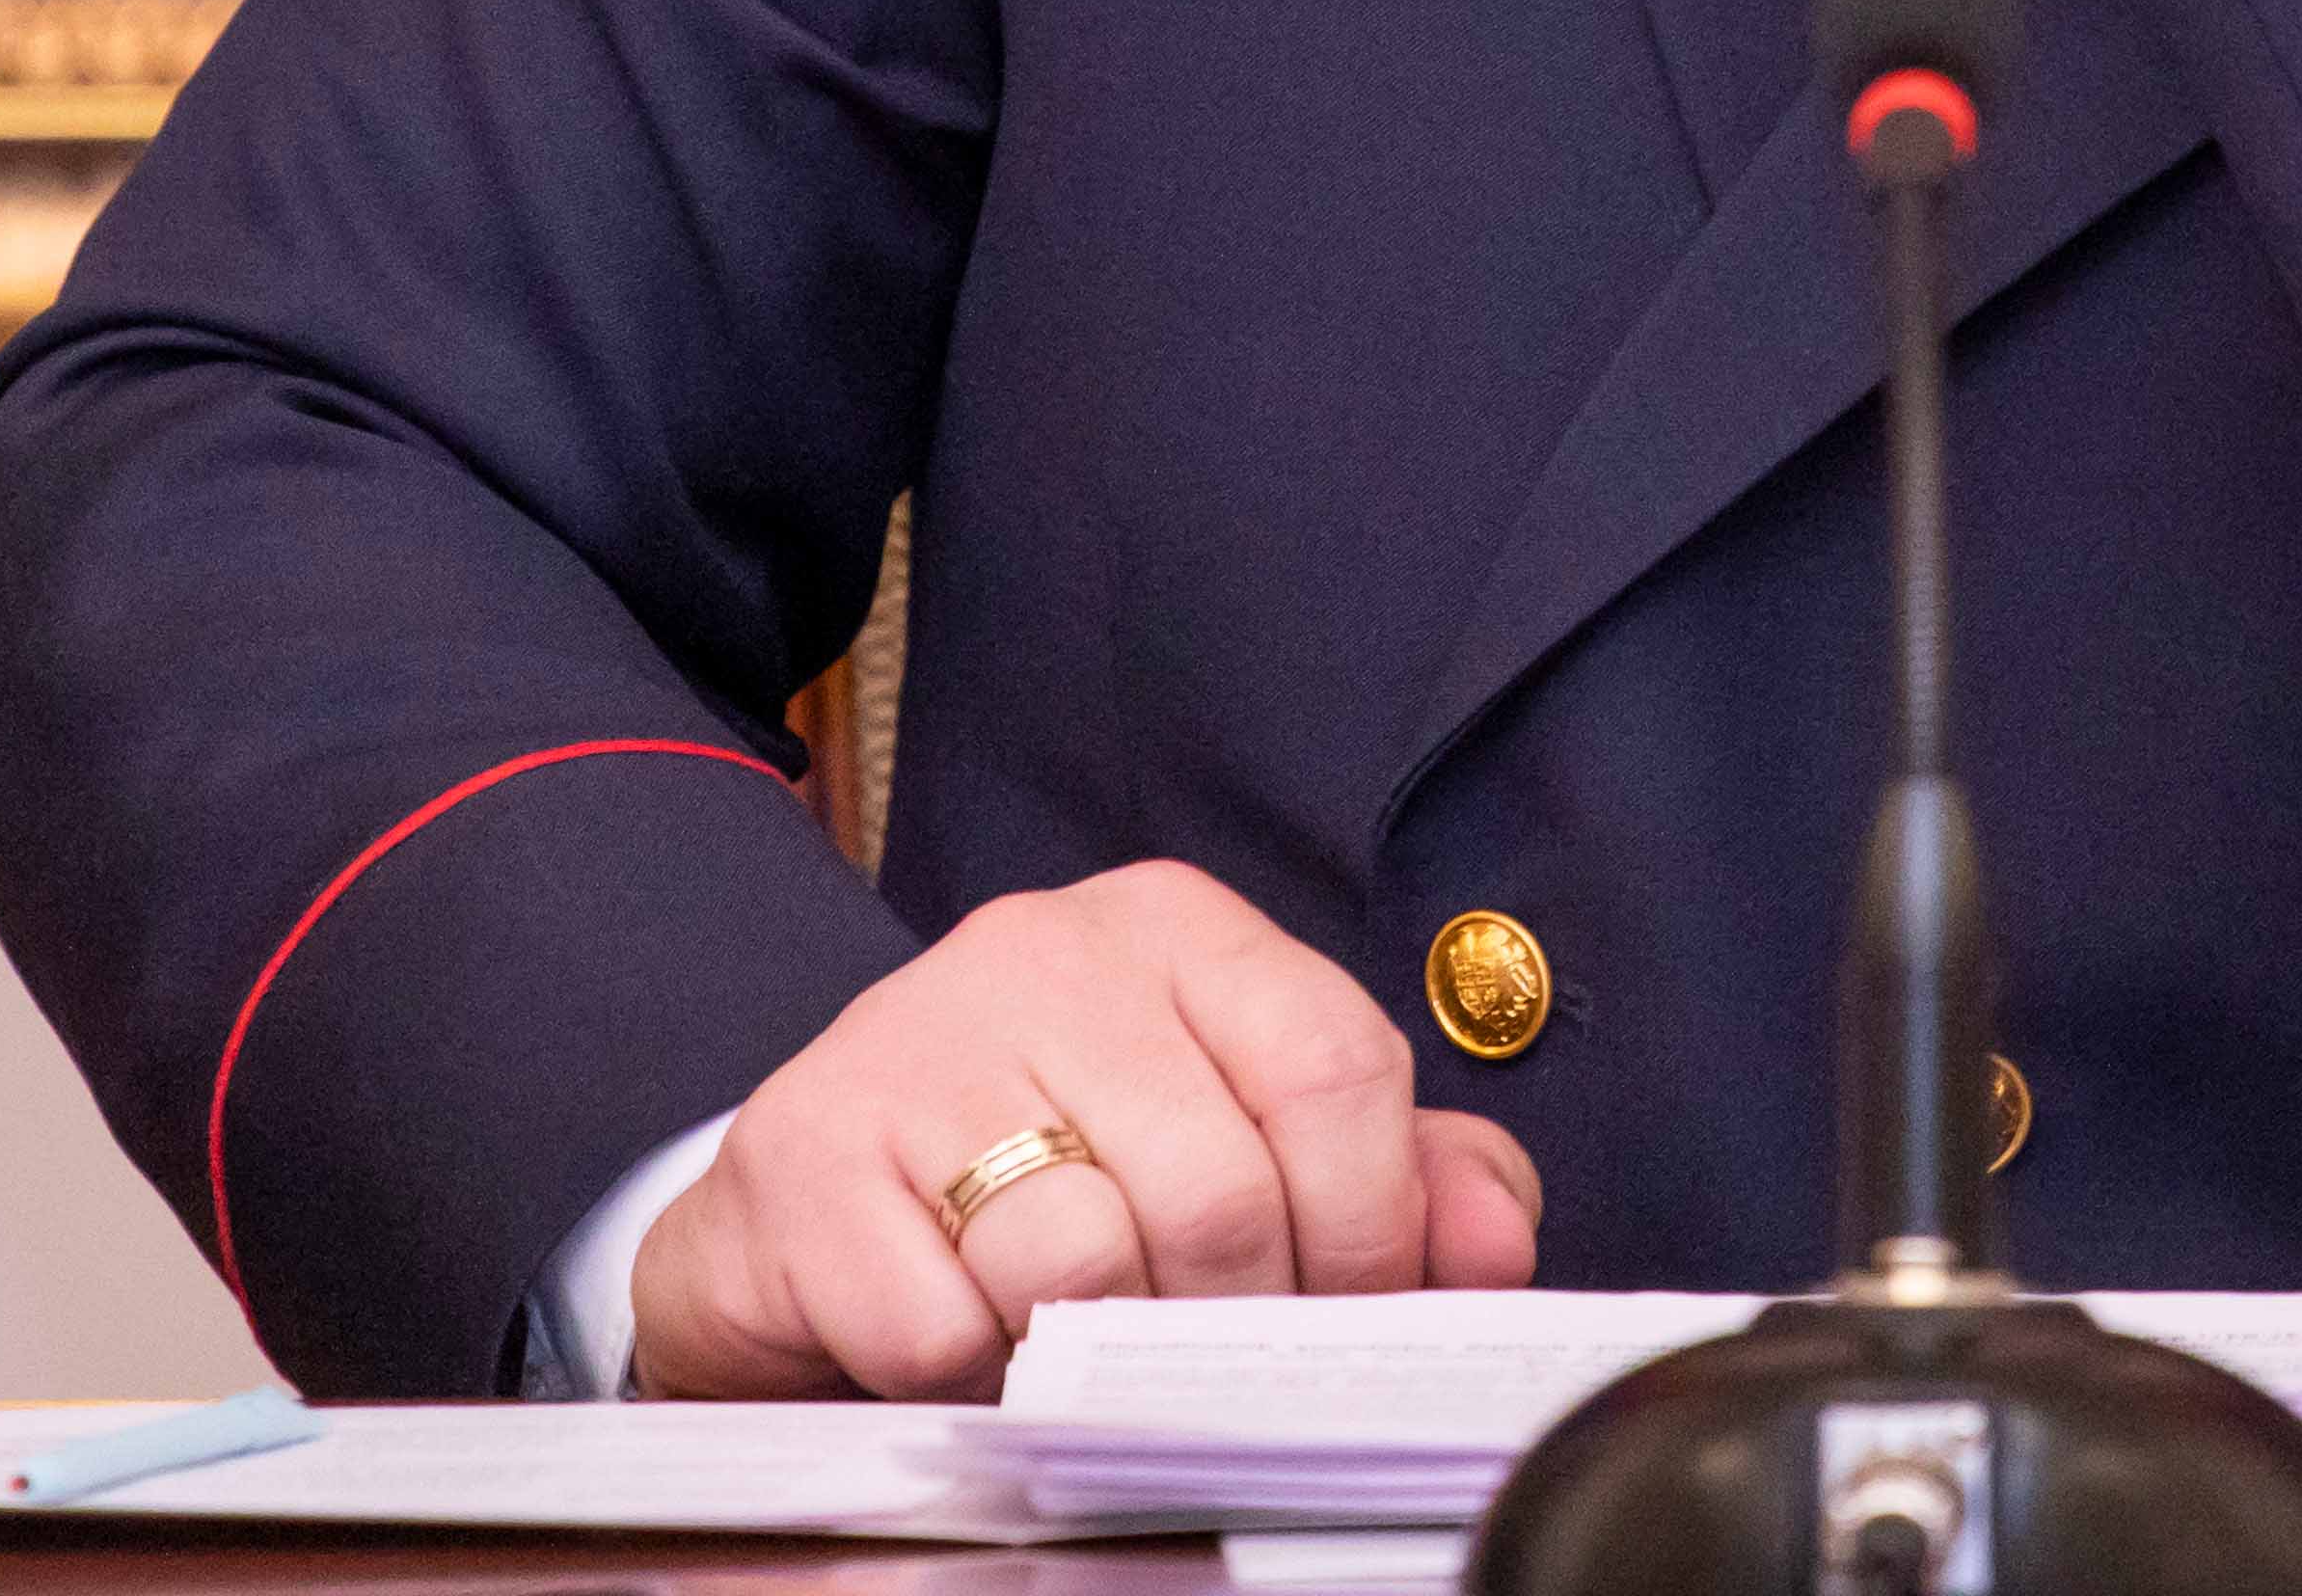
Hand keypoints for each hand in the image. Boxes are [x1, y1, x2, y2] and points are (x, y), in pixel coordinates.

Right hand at [623, 860, 1547, 1400]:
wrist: (811, 1206)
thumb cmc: (1056, 1172)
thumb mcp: (1244, 1139)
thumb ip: (1400, 1178)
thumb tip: (1493, 1240)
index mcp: (1177, 929)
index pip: (1335, 1067)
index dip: (1369, 1228)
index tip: (1344, 1308)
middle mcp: (1045, 950)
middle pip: (1221, 1192)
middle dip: (1231, 1318)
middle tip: (1196, 1352)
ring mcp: (913, 1037)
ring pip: (1081, 1262)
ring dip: (1091, 1350)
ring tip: (1070, 1336)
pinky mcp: (808, 1148)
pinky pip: (942, 1325)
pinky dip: (967, 1373)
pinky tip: (959, 1331)